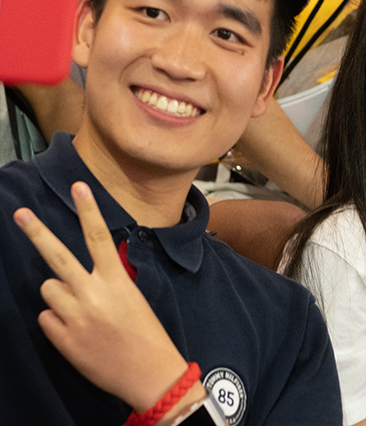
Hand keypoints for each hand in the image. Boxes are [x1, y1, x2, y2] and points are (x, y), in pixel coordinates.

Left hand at [13, 182, 189, 413]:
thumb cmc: (146, 334)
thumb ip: (107, 281)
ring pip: (47, 288)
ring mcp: (75, 316)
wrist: (150, 373)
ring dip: (58, 294)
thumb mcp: (133, 298)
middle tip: (20, 214)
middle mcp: (93, 294)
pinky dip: (57, 321)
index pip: (98, 237)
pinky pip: (45, 318)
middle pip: (57, 255)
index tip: (78, 186)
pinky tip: (77, 332)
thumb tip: (79, 274)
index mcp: (116, 280)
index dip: (88, 210)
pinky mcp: (62, 338)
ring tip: (79, 310)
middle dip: (37, 231)